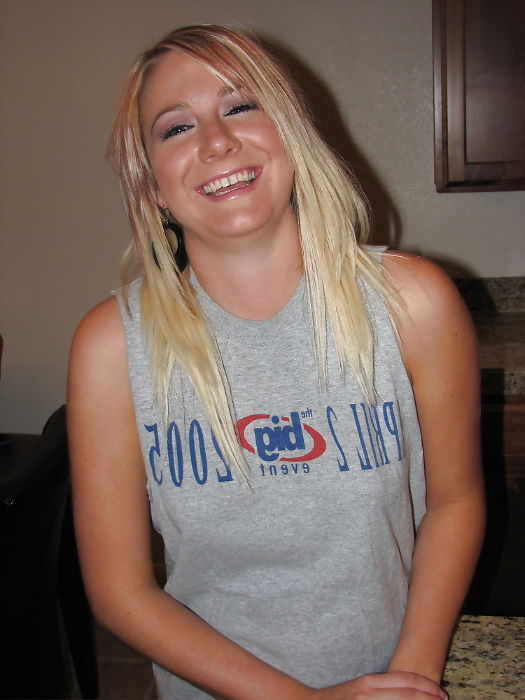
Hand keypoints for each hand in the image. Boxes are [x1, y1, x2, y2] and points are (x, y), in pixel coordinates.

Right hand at [307, 671, 446, 698]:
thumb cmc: (341, 699)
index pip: (406, 680)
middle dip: (429, 699)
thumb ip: (382, 688)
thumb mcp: (362, 688)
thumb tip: (408, 690)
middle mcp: (369, 693)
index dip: (427, 686)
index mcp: (370, 682)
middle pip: (408, 694)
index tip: (441, 692)